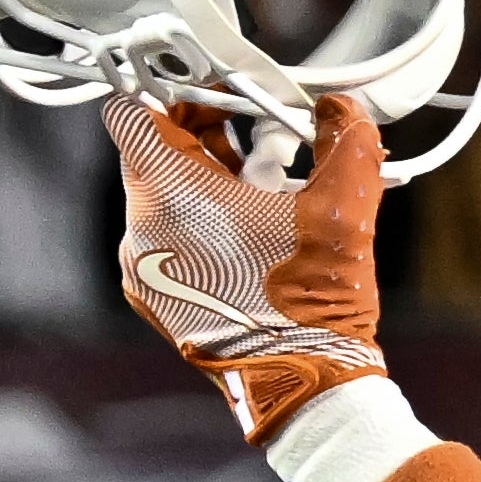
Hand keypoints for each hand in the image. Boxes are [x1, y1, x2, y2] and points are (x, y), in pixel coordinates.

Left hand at [109, 90, 390, 441]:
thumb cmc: (313, 302)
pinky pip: (168, 240)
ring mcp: (142, 269)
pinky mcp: (155, 298)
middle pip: (155, 154)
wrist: (303, 387)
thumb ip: (346, 143)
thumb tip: (341, 109)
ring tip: (267, 202)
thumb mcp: (344, 209)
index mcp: (168, 193)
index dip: (178, 94)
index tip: (221, 99)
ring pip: (164, 199)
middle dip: (209, 143)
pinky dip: (202, 228)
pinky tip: (253, 242)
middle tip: (263, 147)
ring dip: (210, 187)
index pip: (134, 110)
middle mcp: (140, 228)